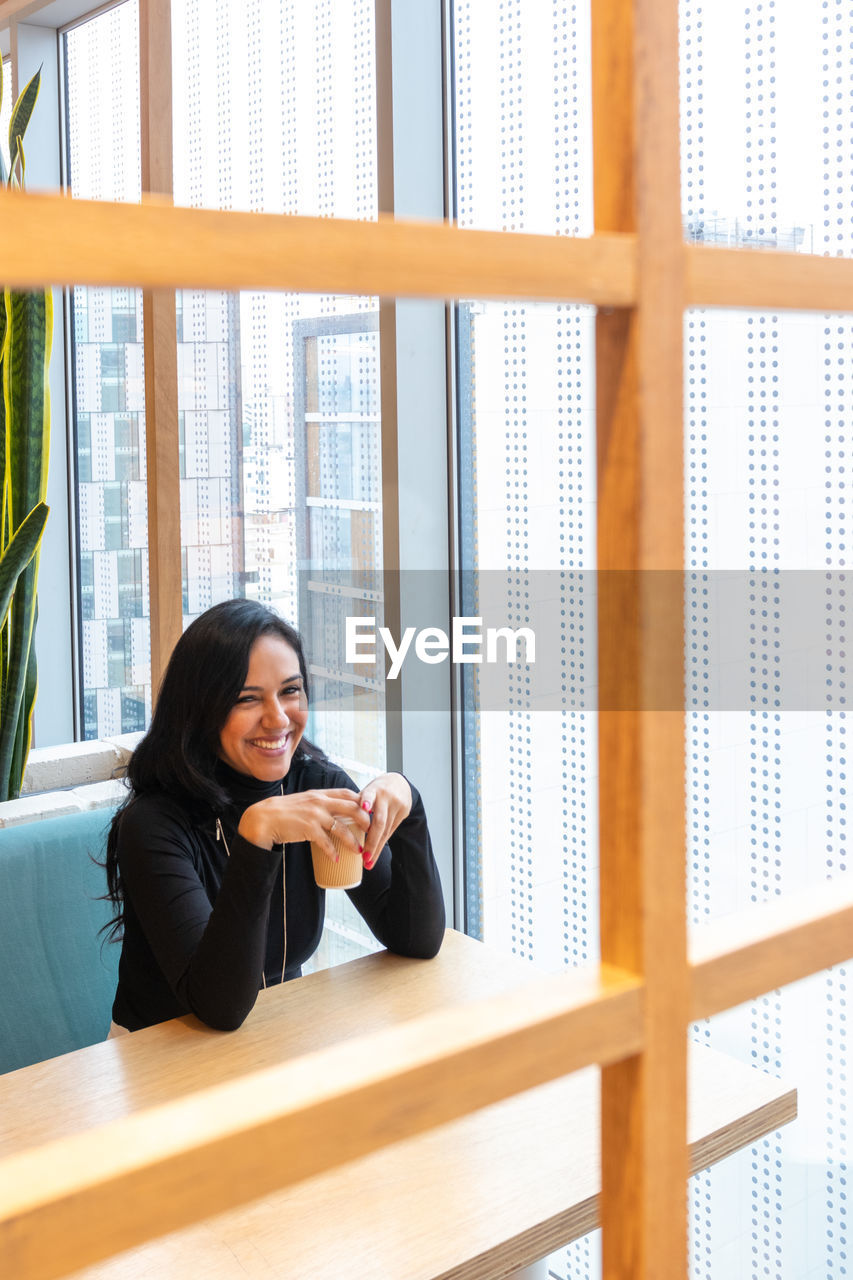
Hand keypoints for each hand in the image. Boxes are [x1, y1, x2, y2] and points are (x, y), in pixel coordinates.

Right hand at [237, 788, 368, 860]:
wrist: (264, 818)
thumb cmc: (285, 811)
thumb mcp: (304, 801)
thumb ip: (319, 803)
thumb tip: (335, 810)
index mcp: (320, 794)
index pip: (347, 793)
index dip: (361, 801)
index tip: (369, 810)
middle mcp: (320, 802)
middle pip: (351, 808)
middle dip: (365, 820)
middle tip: (371, 831)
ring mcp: (315, 815)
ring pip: (342, 828)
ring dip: (352, 841)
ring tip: (358, 851)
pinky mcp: (308, 829)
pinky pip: (326, 842)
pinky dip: (332, 852)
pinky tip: (336, 859)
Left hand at [359, 773, 411, 869]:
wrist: (400, 783)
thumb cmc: (377, 790)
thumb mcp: (367, 791)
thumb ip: (356, 804)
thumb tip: (337, 820)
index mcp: (374, 789)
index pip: (370, 794)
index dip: (367, 801)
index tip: (363, 808)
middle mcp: (386, 797)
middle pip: (380, 821)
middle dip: (372, 841)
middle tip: (364, 857)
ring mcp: (397, 805)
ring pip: (386, 830)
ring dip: (376, 848)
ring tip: (368, 862)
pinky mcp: (404, 812)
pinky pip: (390, 831)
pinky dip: (381, 843)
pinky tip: (375, 854)